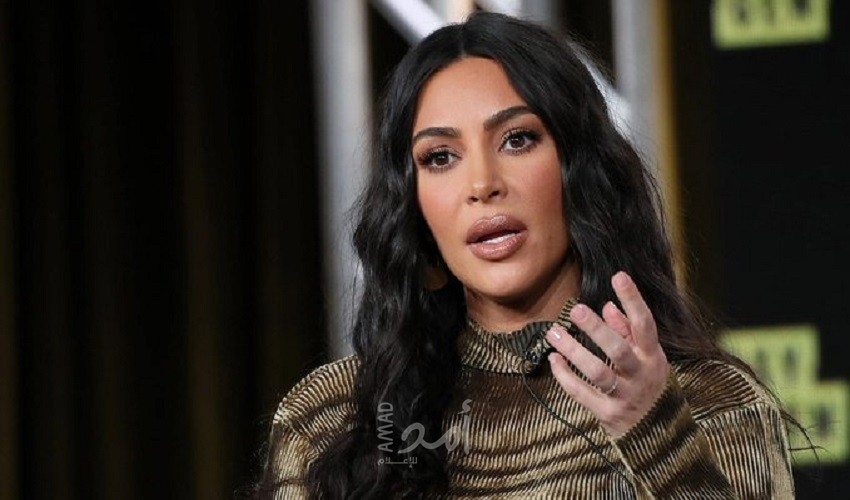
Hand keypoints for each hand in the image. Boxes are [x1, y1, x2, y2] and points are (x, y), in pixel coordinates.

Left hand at [545, 271, 668, 437]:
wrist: (656, 435)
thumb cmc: (645, 385)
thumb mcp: (645, 358)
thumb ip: (628, 331)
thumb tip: (608, 305)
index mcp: (652, 357)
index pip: (645, 324)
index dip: (633, 300)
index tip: (618, 276)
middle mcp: (641, 375)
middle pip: (619, 350)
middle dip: (597, 329)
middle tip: (576, 309)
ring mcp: (624, 396)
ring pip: (598, 372)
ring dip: (573, 351)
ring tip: (554, 333)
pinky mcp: (607, 413)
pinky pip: (582, 393)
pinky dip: (565, 375)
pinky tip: (554, 359)